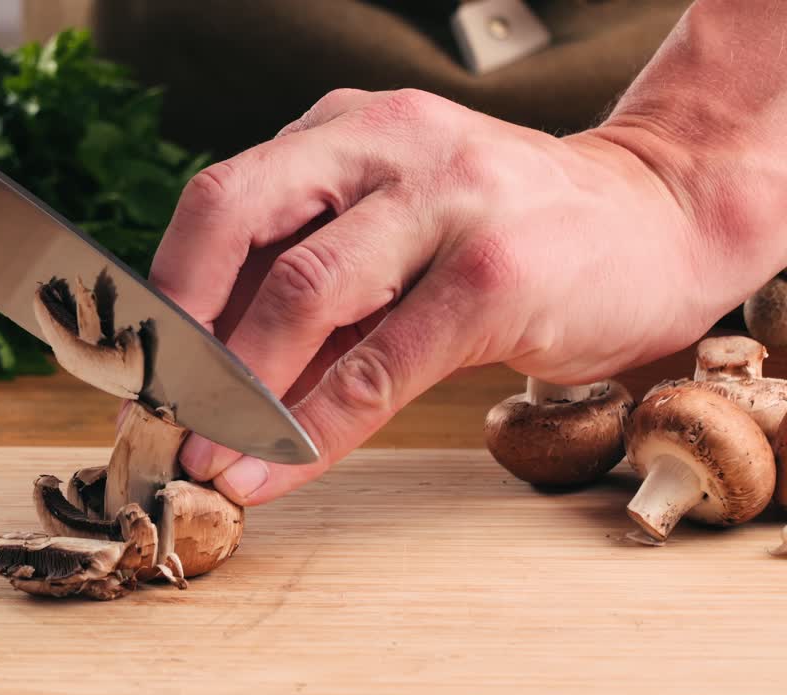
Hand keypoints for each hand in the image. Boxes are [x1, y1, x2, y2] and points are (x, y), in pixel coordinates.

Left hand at [152, 88, 752, 505]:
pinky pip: (381, 363)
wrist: (655, 225)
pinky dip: (316, 427)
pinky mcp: (498, 271)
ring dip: (239, 389)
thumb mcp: (391, 241)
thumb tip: (206, 386)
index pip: (220, 198)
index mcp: (344, 129)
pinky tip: (277, 470)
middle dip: (181, 328)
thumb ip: (307, 296)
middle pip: (236, 216)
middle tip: (153, 410)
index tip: (133, 370)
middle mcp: (387, 142)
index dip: (163, 288)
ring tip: (204, 453)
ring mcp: (446, 198)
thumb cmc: (503, 239)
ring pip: (304, 292)